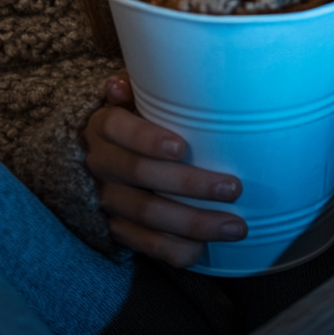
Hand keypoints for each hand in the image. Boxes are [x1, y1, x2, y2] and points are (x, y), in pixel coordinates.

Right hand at [84, 72, 246, 266]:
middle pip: (140, 176)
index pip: (120, 129)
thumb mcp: (133, 95)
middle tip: (232, 187)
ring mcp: (106, 198)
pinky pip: (143, 244)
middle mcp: (101, 163)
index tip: (182, 147)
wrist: (99, 152)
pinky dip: (173, 250)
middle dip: (189, 184)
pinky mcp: (115, 227)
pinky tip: (202, 249)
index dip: (147, 139)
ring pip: (147, 214)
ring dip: (193, 223)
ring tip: (235, 226)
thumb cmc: (134, 115)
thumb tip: (119, 84)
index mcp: (104, 125)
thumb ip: (136, 86)